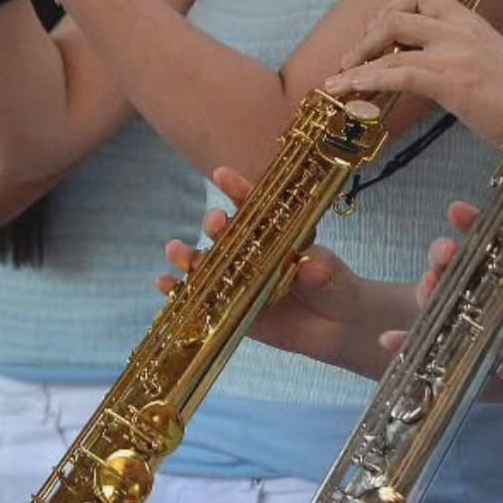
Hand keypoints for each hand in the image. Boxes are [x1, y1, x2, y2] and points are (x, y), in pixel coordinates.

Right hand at [156, 168, 375, 370]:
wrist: (339, 328)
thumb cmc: (338, 289)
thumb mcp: (337, 279)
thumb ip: (324, 273)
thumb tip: (309, 267)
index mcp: (276, 234)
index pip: (255, 207)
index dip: (238, 190)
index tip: (221, 174)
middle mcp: (253, 253)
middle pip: (227, 234)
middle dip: (216, 224)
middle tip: (215, 223)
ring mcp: (239, 281)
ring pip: (208, 264)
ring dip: (188, 255)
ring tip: (175, 250)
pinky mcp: (231, 310)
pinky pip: (203, 299)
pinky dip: (180, 292)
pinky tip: (163, 285)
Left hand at [321, 0, 502, 147]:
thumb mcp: (493, 66)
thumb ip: (462, 57)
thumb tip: (429, 67)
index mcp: (472, 23)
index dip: (391, 8)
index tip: (376, 30)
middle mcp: (462, 30)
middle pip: (399, 13)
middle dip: (367, 35)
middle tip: (352, 58)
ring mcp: (455, 53)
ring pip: (391, 41)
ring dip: (358, 59)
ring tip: (338, 80)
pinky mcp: (450, 81)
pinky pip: (397, 73)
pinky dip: (367, 78)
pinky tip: (350, 88)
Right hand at [396, 201, 502, 396]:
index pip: (487, 237)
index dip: (470, 222)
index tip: (457, 212)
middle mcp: (486, 286)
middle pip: (454, 266)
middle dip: (443, 256)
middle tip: (446, 255)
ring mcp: (475, 317)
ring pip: (441, 301)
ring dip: (428, 292)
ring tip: (427, 289)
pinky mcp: (469, 349)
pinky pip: (437, 344)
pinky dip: (409, 343)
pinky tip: (390, 341)